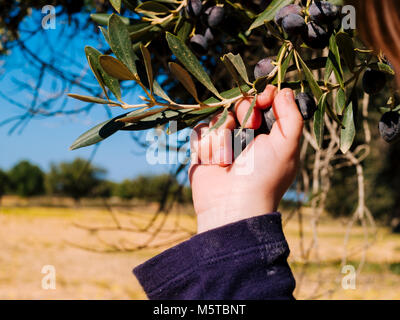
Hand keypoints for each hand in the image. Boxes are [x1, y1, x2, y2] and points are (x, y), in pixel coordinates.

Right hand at [189, 86, 303, 232]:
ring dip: (223, 135)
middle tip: (249, 128)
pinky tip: (214, 162)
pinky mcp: (204, 149)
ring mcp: (224, 141)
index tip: (263, 98)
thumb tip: (284, 90)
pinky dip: (207, 145)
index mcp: (269, 134)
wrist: (231, 205)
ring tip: (227, 158)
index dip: (263, 96)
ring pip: (218, 117)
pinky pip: (200, 131)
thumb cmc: (264, 176)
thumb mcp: (287, 146)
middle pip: (239, 103)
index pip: (264, 101)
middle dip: (243, 113)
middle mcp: (247, 135)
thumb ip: (291, 116)